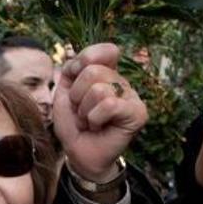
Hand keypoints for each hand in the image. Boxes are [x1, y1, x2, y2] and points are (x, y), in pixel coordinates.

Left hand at [53, 43, 147, 181]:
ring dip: (85, 111)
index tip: (74, 80)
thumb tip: (81, 59)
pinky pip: (109, 105)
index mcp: (106, 73)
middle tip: (81, 111)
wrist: (78, 153)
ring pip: (99, 89)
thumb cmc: (73, 124)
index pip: (103, 50)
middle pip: (93, 70)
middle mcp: (121, 81)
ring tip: (89, 120)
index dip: (83, 61)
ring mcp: (132, 96)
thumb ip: (71, 71)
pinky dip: (95, 119)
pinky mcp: (138, 112)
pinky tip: (98, 127)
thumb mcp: (64, 94)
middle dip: (76, 95)